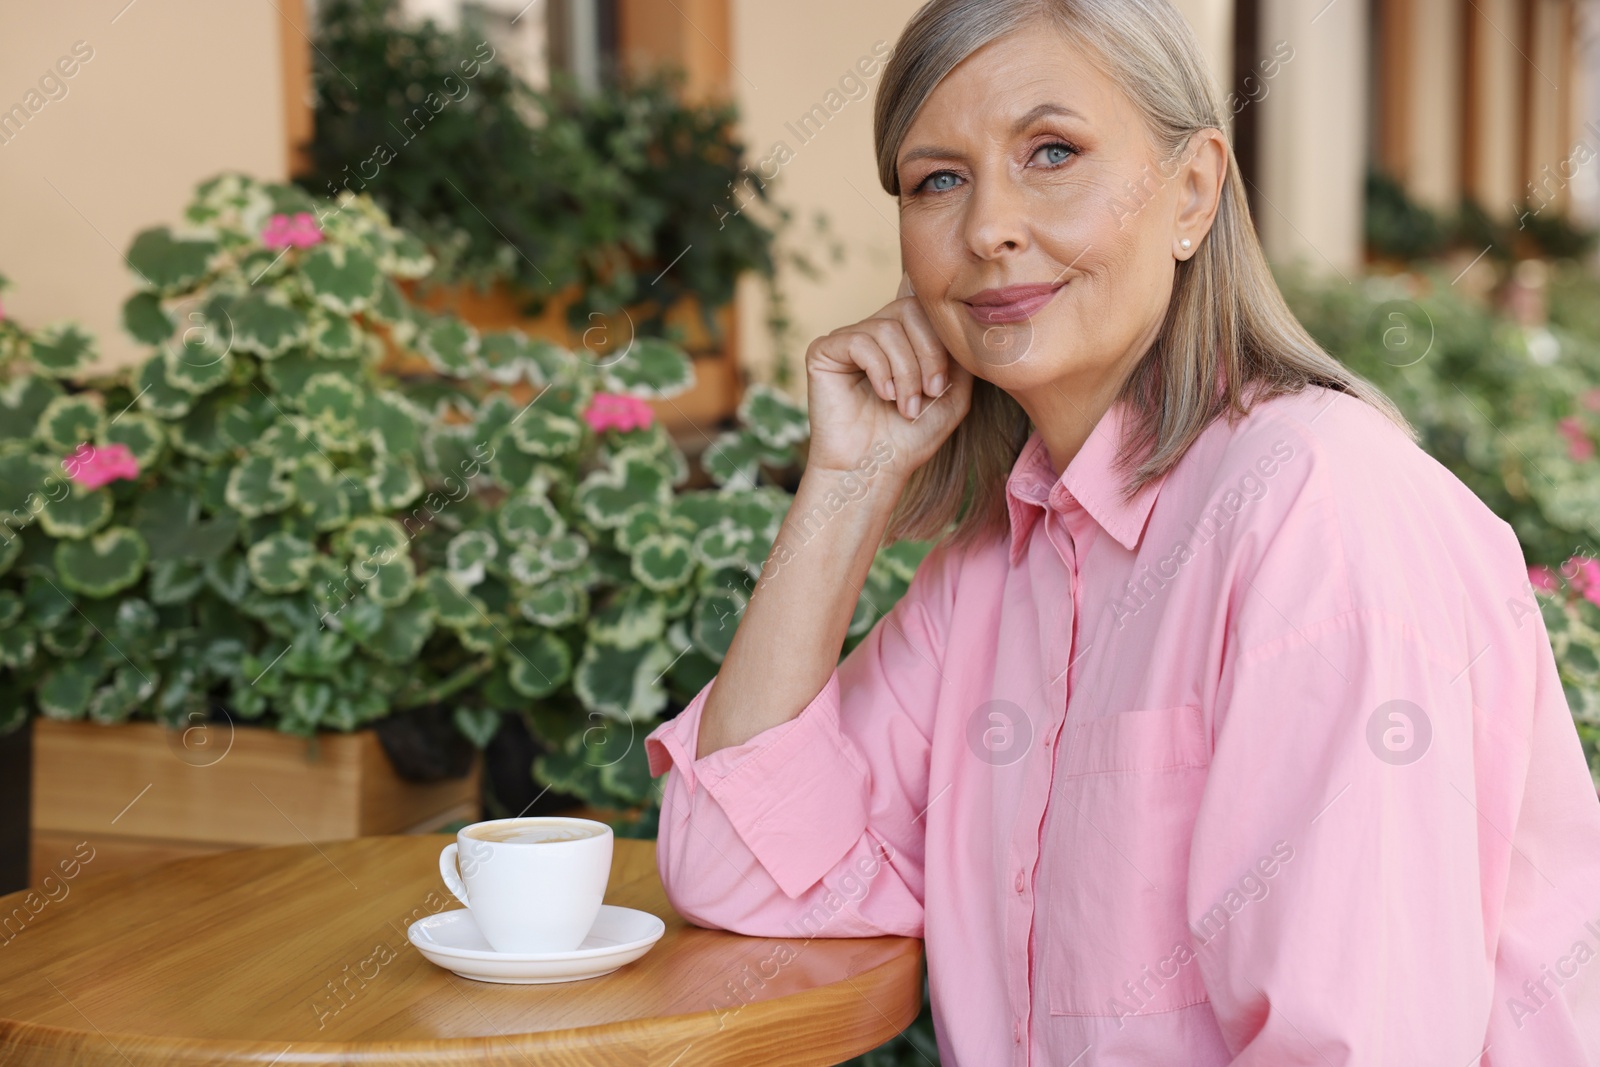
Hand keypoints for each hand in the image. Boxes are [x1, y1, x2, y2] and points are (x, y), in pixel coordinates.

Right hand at [803, 272, 972, 482]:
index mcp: (901, 339)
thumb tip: (962, 323)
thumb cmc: (909, 438)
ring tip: (906, 406)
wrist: (872, 470)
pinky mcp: (823, 351)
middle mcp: (873, 333)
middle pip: (909, 310)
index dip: (941, 341)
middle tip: (929, 393)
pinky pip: (859, 341)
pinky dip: (880, 370)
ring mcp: (847, 340)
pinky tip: (884, 396)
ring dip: (905, 371)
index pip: (926, 309)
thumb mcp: (952, 395)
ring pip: (887, 329)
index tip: (942, 386)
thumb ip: (960, 356)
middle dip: (928, 353)